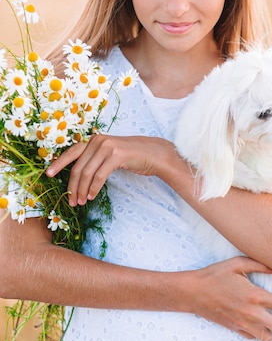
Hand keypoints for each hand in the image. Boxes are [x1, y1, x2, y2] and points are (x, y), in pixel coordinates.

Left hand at [46, 134, 171, 205]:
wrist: (154, 154)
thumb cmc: (131, 157)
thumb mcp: (109, 154)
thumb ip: (94, 158)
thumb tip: (78, 175)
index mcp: (95, 139)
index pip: (72, 152)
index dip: (59, 164)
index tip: (48, 174)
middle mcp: (99, 140)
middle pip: (78, 166)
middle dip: (72, 186)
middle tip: (70, 200)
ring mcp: (108, 147)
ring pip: (87, 172)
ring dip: (82, 190)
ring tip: (81, 202)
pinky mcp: (117, 155)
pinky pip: (100, 175)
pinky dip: (94, 188)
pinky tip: (92, 196)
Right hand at [189, 256, 271, 340]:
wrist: (193, 292)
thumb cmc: (215, 275)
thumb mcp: (237, 263)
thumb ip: (260, 265)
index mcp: (255, 296)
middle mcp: (251, 313)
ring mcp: (243, 323)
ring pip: (268, 336)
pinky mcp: (234, 328)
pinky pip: (252, 337)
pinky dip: (260, 333)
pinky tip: (262, 325)